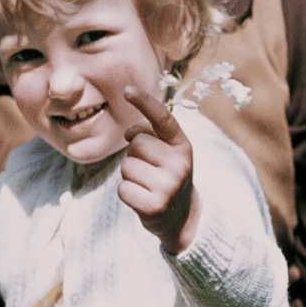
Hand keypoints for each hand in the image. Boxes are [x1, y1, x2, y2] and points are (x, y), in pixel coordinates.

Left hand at [117, 87, 199, 253]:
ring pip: (127, 166)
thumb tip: (129, 132)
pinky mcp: (154, 206)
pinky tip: (142, 198)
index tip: (126, 90)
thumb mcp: (167, 152)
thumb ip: (150, 134)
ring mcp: (168, 186)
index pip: (163, 118)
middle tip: (149, 168)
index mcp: (183, 146)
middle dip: (135, 153)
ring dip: (130, 175)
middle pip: (136, 143)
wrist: (182, 216)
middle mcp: (179, 164)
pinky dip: (127, 193)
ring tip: (147, 184)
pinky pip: (122, 188)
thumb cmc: (166, 175)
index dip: (144, 102)